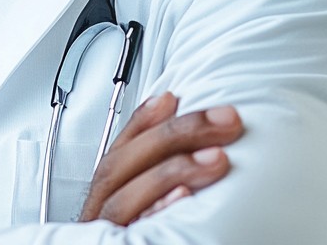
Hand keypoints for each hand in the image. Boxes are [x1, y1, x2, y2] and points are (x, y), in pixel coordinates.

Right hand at [79, 92, 242, 224]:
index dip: (144, 119)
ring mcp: (109, 237)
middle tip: (225, 120)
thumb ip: (151, 173)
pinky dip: (157, 212)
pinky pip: (136, 235)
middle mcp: (101, 214)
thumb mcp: (139, 203)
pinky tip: (183, 200)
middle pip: (126, 164)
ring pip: (129, 195)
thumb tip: (177, 121)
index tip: (176, 96)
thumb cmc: (135, 239)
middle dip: (175, 136)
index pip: (120, 147)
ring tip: (218, 157)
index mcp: (106, 194)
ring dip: (174, 171)